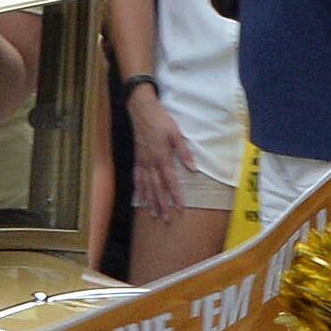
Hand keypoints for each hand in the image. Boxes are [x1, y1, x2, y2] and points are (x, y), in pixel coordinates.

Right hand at [126, 84, 193, 217]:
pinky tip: (141, 198)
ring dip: (150, 202)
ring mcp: (142, 162)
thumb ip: (184, 153)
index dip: (175, 195)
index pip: (170, 181)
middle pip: (157, 188)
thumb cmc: (161, 121)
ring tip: (154, 215)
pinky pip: (137, 178)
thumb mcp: (176, 134)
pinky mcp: (137, 159)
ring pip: (146, 186)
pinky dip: (139, 190)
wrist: (142, 111)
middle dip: (162, 205)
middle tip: (167, 219)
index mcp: (162, 157)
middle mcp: (150, 163)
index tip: (180, 207)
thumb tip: (193, 169)